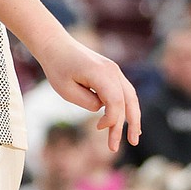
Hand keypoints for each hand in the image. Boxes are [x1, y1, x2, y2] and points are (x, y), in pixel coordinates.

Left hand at [35, 29, 140, 154]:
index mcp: (101, 73)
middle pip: (129, 100)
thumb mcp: (66, 90)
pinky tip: (128, 121)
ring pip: (130, 96)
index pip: (116, 102)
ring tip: (134, 138)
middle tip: (131, 144)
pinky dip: (127, 107)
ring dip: (133, 117)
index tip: (98, 128)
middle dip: (131, 124)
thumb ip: (88, 102)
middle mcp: (112, 71)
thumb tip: (102, 109)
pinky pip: (124, 92)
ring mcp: (114, 71)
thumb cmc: (58, 67)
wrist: (56, 45)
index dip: (112, 119)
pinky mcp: (111, 73)